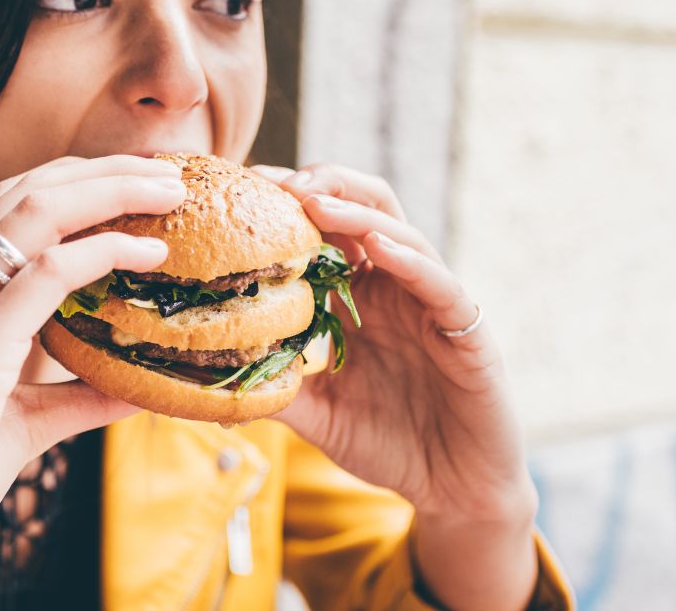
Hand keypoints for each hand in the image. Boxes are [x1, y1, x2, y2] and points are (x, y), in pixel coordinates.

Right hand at [0, 155, 185, 608]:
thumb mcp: (22, 419)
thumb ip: (77, 396)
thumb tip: (139, 387)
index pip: (12, 205)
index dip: (78, 180)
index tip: (140, 180)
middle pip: (29, 190)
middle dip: (105, 169)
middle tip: (171, 171)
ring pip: (37, 212)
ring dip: (112, 190)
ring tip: (171, 191)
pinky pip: (45, 275)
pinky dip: (104, 253)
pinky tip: (148, 256)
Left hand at [252, 162, 539, 610]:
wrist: (453, 491)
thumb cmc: (389, 444)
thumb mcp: (317, 413)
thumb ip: (275, 387)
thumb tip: (208, 376)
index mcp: (361, 296)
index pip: (326, 230)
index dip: (290, 205)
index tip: (245, 188)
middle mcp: (397, 288)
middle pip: (366, 208)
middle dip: (324, 185)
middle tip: (278, 182)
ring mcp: (433, 304)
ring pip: (402, 234)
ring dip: (357, 212)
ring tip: (316, 200)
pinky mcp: (467, 330)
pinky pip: (440, 284)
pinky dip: (410, 260)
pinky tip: (378, 248)